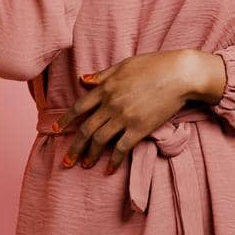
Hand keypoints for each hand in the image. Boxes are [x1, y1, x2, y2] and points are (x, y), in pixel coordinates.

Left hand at [57, 50, 220, 172]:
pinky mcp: (139, 128)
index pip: (79, 107)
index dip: (65, 120)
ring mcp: (124, 117)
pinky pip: (121, 148)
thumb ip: (102, 75)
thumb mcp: (123, 65)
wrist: (179, 75)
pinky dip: (113, 160)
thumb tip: (83, 79)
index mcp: (105, 87)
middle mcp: (111, 104)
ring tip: (85, 165)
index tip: (56, 130)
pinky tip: (109, 169)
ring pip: (100, 140)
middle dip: (74, 147)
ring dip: (90, 155)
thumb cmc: (153, 65)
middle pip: (86, 129)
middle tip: (66, 161)